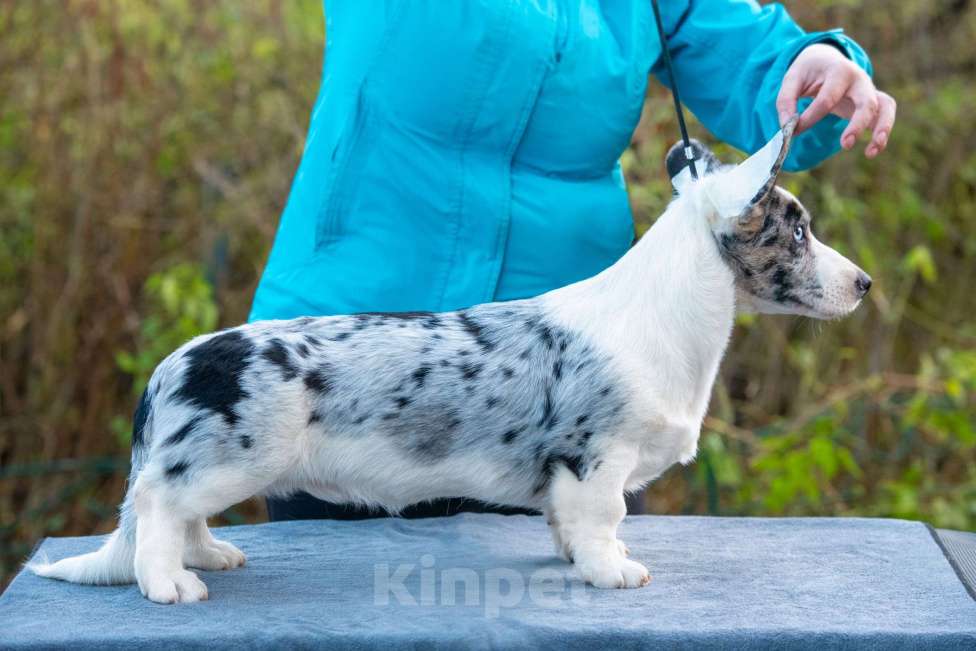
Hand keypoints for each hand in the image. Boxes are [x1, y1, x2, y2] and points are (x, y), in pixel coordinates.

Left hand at [776, 43, 895, 157]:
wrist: (825, 59)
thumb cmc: (808, 71)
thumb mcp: (792, 79)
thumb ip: (785, 101)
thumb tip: (787, 127)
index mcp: (838, 70)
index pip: (827, 99)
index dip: (810, 118)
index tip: (794, 130)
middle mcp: (859, 79)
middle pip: (866, 101)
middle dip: (858, 124)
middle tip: (845, 145)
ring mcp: (869, 89)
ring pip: (885, 106)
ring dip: (883, 128)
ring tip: (871, 152)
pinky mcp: (873, 100)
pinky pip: (885, 114)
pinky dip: (883, 131)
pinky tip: (872, 151)